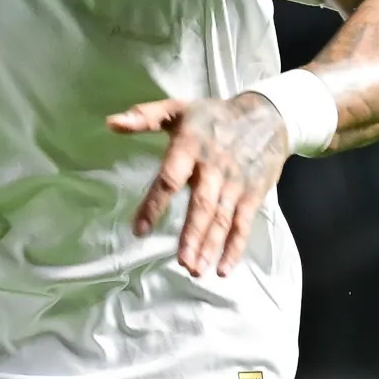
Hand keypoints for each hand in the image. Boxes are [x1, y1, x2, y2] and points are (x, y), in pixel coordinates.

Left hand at [109, 90, 287, 277]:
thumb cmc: (213, 116)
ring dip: (210, 246)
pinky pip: (243, 224)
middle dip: (192, 235)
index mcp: (191, 147)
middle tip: (181, 261)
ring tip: (195, 270)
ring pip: (222, 219)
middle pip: (202, 205)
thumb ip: (144, 117)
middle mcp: (214, 168)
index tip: (139, 230)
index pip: (170, 179)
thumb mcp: (178, 109)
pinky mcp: (253, 194)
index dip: (155, 204)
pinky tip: (223, 268)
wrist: (267, 114)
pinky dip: (235, 247)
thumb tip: (111, 123)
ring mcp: (236, 183)